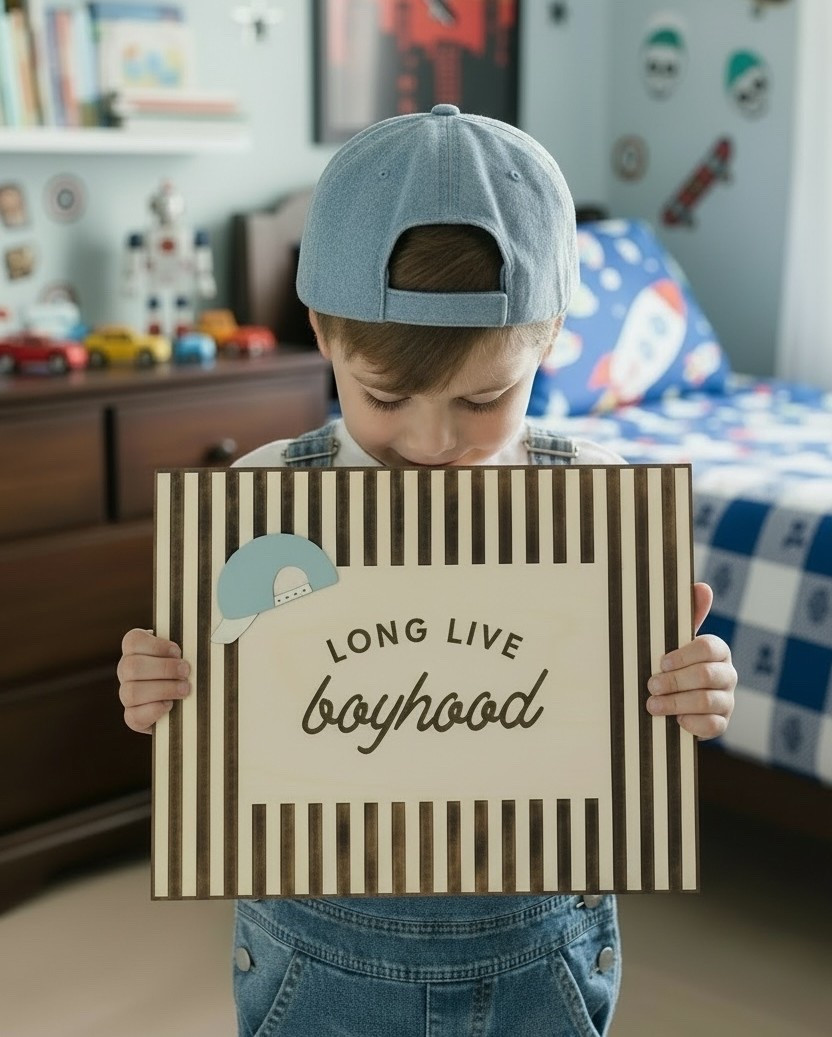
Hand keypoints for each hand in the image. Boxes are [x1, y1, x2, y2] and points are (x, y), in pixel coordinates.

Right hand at [117, 628, 190, 734]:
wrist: (188, 702)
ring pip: (131, 692)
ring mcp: (126, 694)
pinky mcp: (133, 717)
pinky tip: (170, 705)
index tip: (178, 651)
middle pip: (131, 667)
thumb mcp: (188, 652)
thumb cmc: (187, 670)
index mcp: (136, 650)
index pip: (133, 641)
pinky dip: (154, 710)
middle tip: (186, 671)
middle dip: (163, 669)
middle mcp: (126, 671)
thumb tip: (216, 632)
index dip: (156, 646)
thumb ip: (190, 643)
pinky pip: (134, 716)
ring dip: (163, 689)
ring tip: (185, 689)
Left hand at [645, 583, 735, 738]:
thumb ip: (687, 615)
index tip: (661, 662)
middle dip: (675, 681)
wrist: (673, 699)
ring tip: (652, 705)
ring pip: (707, 701)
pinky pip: (711, 726)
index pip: (709, 647)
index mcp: (718, 650)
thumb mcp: (674, 640)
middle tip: (651, 685)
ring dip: (676, 703)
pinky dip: (689, 723)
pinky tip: (674, 720)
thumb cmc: (674, 664)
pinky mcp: (721, 723)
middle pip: (706, 675)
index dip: (684, 655)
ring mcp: (727, 700)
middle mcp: (727, 674)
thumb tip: (702, 586)